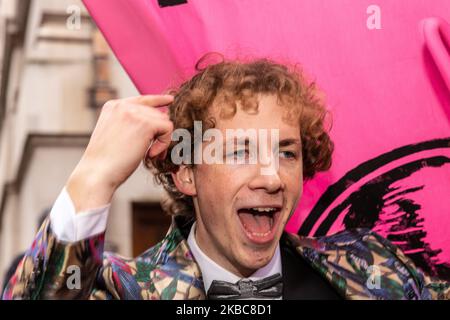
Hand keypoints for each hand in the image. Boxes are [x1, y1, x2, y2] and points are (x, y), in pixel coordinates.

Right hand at [66, 95, 173, 211]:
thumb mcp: (115, 135)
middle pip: (156, 113)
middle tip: (152, 153)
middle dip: (158, 133)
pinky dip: (164, 144)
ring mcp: (133, 113)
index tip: (170, 100)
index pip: (141, 99)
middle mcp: (122, 105)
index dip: (158, 100)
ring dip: (161, 141)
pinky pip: (167, 129)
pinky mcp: (145, 124)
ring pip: (164, 121)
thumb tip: (157, 120)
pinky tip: (150, 155)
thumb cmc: (106, 162)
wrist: (98, 173)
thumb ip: (130, 124)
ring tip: (149, 155)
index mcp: (113, 107)